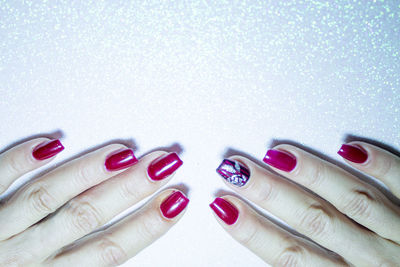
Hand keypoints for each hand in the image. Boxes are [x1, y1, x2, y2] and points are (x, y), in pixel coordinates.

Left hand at [0, 138, 187, 265]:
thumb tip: (117, 250)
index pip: (109, 252)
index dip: (146, 227)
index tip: (175, 202)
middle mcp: (24, 257)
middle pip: (87, 218)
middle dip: (130, 190)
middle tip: (163, 164)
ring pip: (48, 197)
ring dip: (88, 172)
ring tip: (124, 152)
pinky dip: (19, 162)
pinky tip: (50, 142)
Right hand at [211, 141, 399, 265]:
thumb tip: (275, 257)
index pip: (290, 257)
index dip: (254, 233)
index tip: (224, 208)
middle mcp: (375, 260)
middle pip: (314, 221)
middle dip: (271, 195)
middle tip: (237, 171)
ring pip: (353, 199)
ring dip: (314, 175)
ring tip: (277, 154)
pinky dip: (381, 165)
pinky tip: (350, 147)